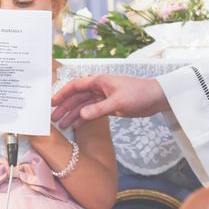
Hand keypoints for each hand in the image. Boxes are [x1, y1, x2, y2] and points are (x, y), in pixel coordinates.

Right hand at [51, 74, 168, 128]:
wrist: (156, 98)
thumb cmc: (139, 93)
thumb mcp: (118, 102)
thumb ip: (99, 109)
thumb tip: (81, 115)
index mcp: (99, 81)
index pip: (75, 86)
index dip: (62, 93)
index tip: (52, 103)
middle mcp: (98, 88)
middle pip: (77, 97)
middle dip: (65, 107)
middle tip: (54, 118)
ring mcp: (103, 98)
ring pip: (83, 106)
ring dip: (72, 114)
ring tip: (62, 125)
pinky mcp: (109, 107)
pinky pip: (92, 113)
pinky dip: (84, 119)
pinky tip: (76, 126)